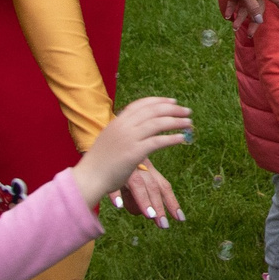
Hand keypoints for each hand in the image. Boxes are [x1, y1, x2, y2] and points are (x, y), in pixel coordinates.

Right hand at [72, 98, 192, 218]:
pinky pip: (158, 141)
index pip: (141, 104)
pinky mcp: (134, 152)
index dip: (159, 101)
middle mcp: (123, 126)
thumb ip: (123, 133)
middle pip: (153, 111)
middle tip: (187, 111)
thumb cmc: (99, 163)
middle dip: (173, 109)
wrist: (88, 178)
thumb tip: (139, 130)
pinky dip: (172, 138)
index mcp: (117, 121)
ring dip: (177, 122)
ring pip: (158, 123)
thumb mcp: (110, 140)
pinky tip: (183, 139)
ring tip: (189, 123)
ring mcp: (129, 138)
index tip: (173, 101)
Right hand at [117, 160, 185, 227]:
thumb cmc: (118, 158)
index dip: (172, 203)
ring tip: (151, 216)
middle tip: (165, 226)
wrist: (104, 140)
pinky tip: (118, 205)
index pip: (164, 186)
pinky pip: (116, 181)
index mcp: (149, 169)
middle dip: (162, 206)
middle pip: (155, 188)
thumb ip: (137, 191)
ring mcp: (129, 166)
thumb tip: (139, 213)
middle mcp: (142, 167)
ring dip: (145, 202)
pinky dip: (117, 193)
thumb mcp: (132, 171)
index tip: (181, 219)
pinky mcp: (115, 165)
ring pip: (140, 186)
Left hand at [219, 0, 278, 34]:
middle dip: (254, 22)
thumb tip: (259, 20)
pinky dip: (231, 9)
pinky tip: (226, 16)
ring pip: (245, 7)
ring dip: (240, 18)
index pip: (278, 0)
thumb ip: (252, 7)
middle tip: (249, 35)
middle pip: (258, 9)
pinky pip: (235, 2)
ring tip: (234, 27)